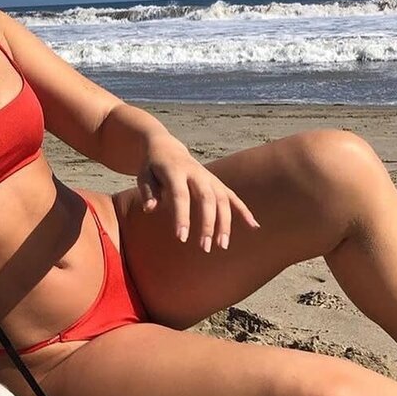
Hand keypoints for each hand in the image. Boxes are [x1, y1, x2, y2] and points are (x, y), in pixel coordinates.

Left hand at [136, 135, 259, 251]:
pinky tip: (253, 226)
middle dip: (208, 223)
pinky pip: (233, 196)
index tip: (181, 238)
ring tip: (222, 245)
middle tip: (205, 247)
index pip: (180, 195)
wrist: (166, 148)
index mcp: (175, 171)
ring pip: (222, 199)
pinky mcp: (217, 182)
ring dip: (225, 222)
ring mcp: (209, 177)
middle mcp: (196, 173)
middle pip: (206, 198)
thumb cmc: (152, 167)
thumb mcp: (143, 176)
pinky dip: (244, 210)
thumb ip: (148, 192)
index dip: (182, 217)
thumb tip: (150, 209)